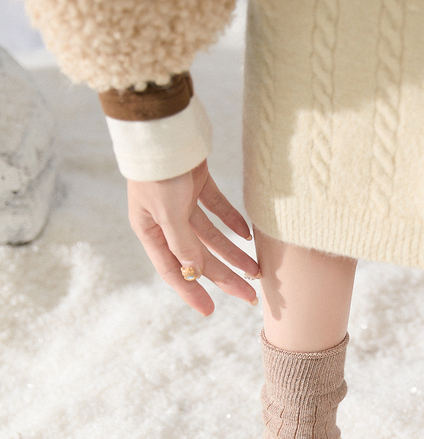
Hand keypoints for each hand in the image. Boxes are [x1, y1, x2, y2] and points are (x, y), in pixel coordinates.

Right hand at [127, 160, 259, 315]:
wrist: (164, 126)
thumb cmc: (160, 171)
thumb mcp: (168, 211)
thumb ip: (182, 243)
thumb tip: (195, 272)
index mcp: (150, 230)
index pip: (173, 270)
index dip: (191, 291)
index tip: (210, 311)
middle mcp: (164, 219)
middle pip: (198, 256)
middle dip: (224, 276)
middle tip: (250, 296)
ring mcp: (180, 201)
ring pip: (211, 235)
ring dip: (234, 252)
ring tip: (258, 270)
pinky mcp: (195, 182)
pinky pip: (217, 208)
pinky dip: (232, 221)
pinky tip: (249, 235)